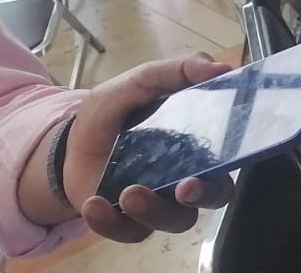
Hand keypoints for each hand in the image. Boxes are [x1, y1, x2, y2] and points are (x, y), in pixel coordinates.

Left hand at [63, 53, 233, 241]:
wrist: (71, 143)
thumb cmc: (116, 111)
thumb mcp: (140, 81)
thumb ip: (178, 69)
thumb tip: (221, 68)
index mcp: (198, 143)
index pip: (228, 157)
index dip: (229, 162)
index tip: (216, 161)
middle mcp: (187, 176)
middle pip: (213, 197)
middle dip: (202, 196)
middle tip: (184, 188)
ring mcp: (159, 202)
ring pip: (174, 221)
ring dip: (153, 211)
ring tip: (126, 193)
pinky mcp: (128, 222)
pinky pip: (129, 233)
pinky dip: (110, 223)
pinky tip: (93, 204)